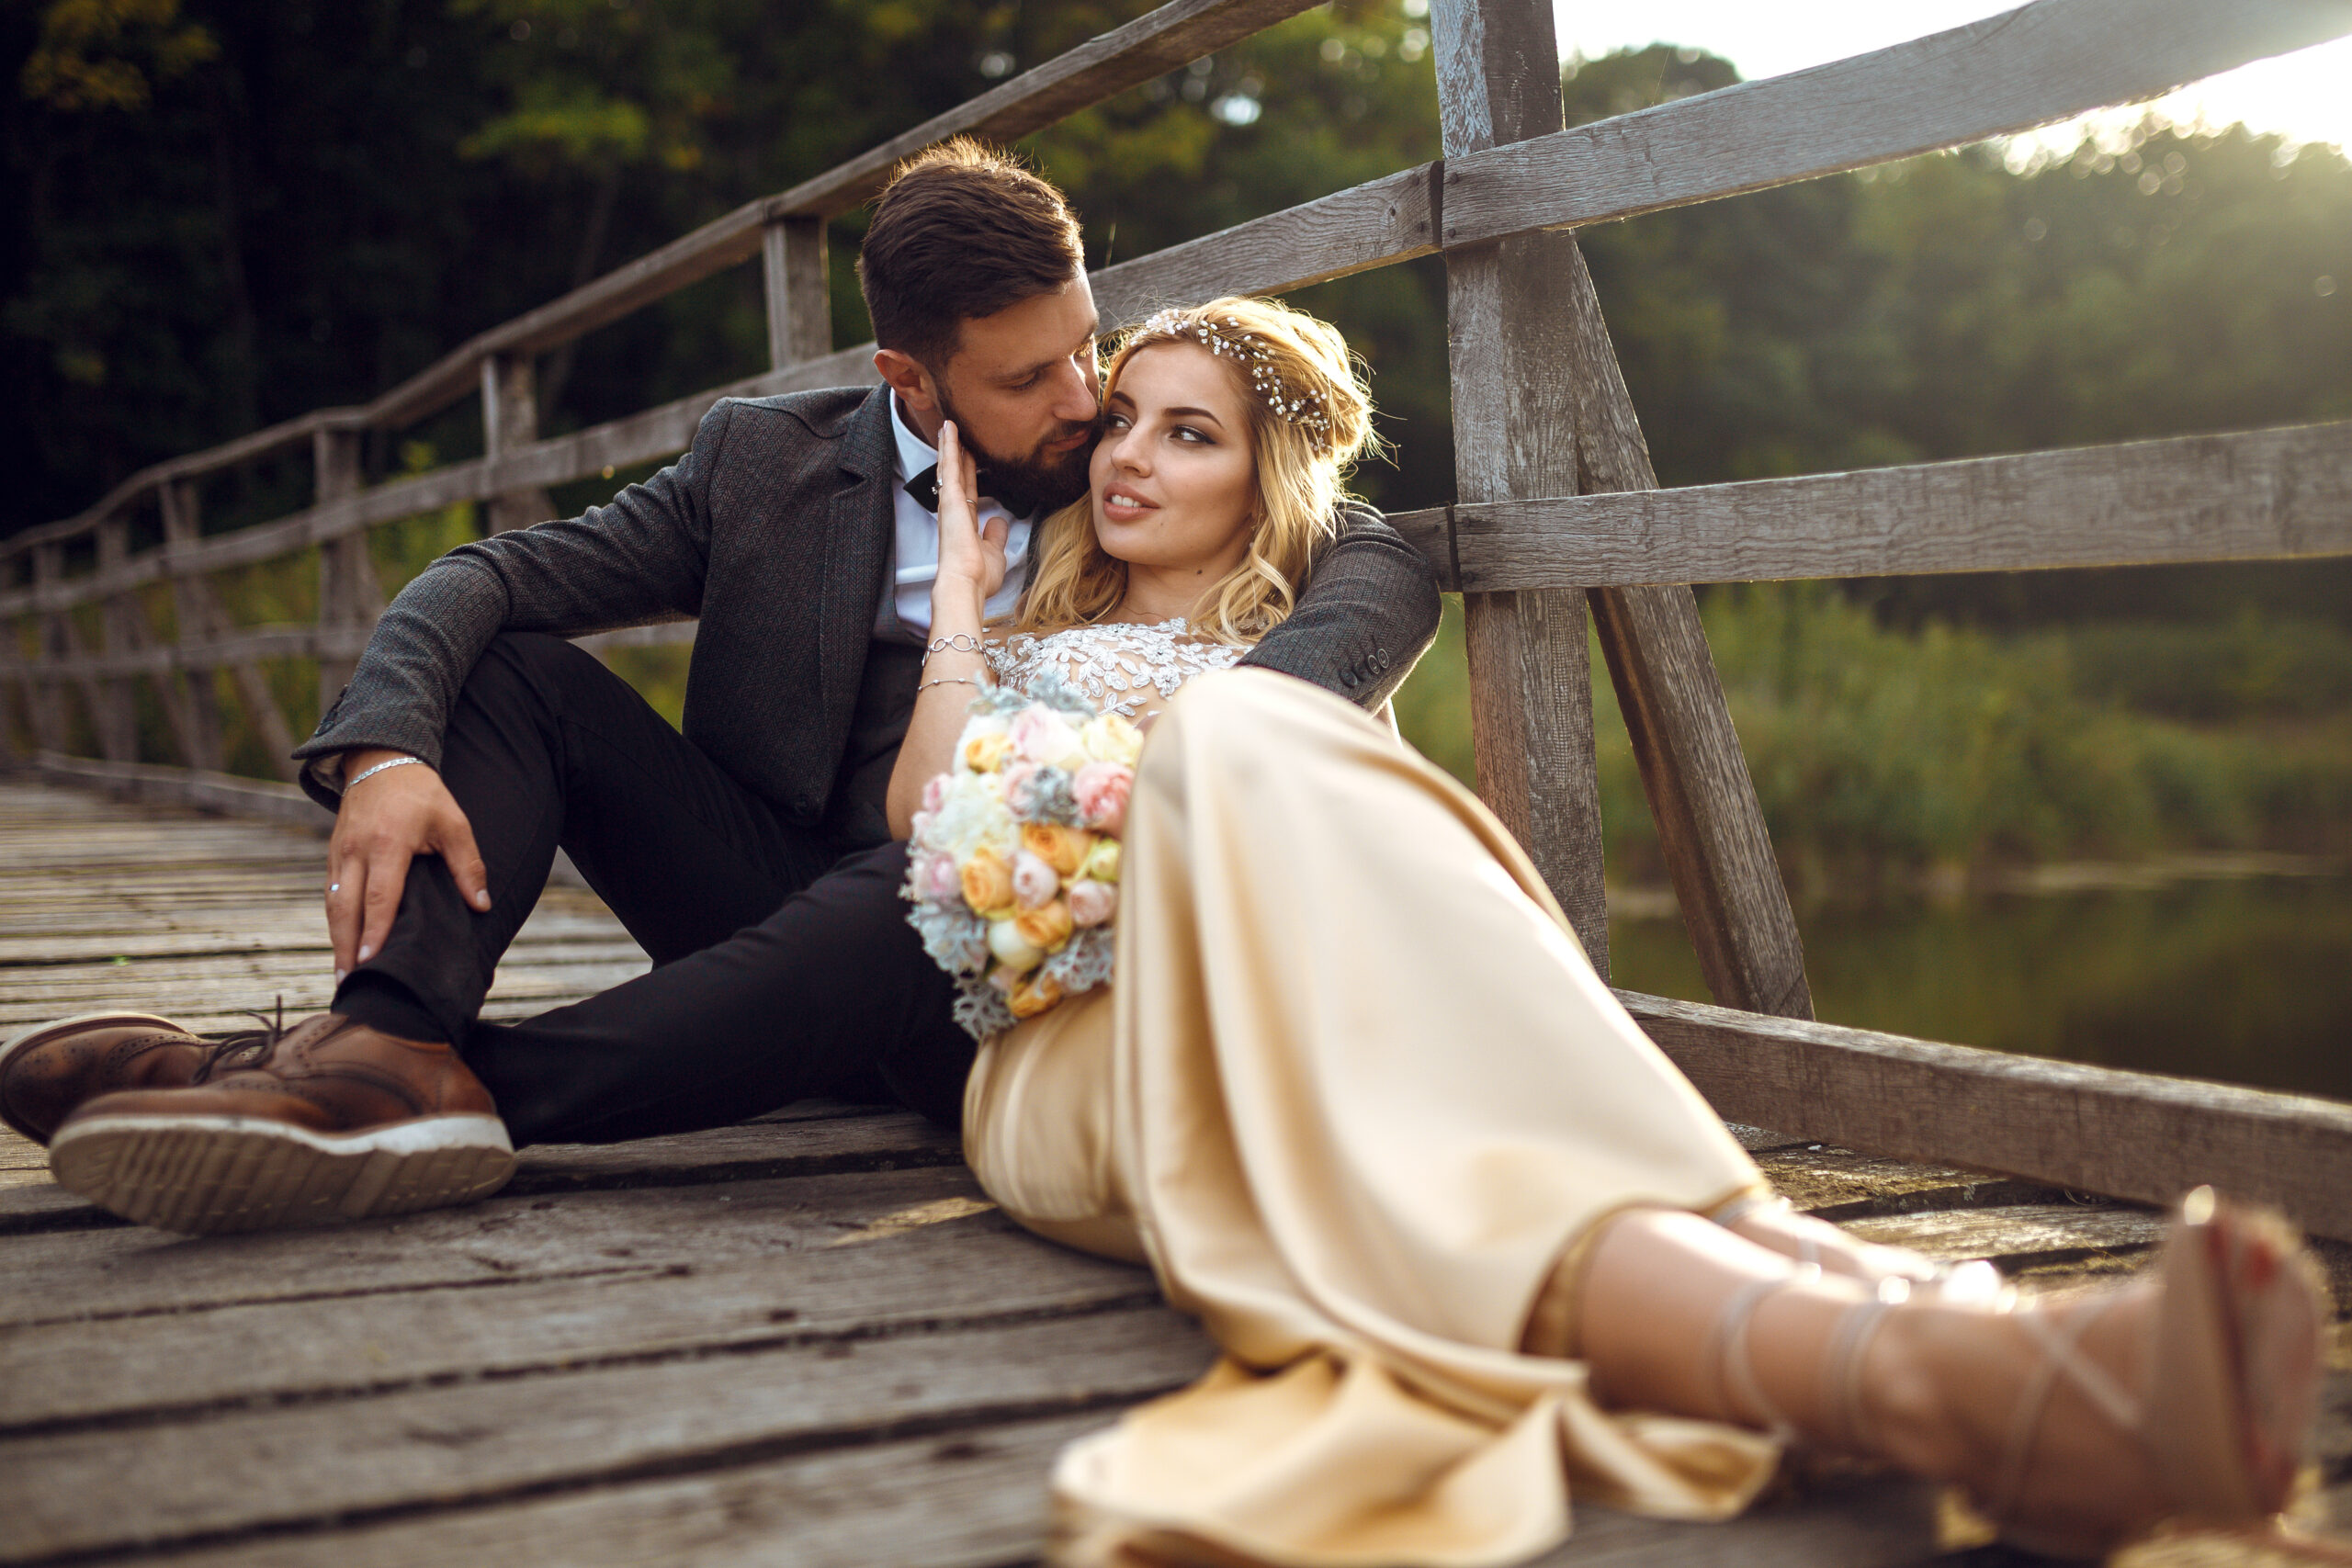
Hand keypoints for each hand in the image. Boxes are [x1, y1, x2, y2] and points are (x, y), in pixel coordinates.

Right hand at [325, 749, 490, 979]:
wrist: (381, 762)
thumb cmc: (422, 795)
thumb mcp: (454, 823)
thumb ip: (468, 865)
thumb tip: (481, 904)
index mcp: (387, 843)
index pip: (379, 896)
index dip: (374, 931)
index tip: (371, 961)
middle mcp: (356, 851)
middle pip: (346, 908)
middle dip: (347, 948)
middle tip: (349, 984)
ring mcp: (339, 853)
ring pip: (333, 904)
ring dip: (337, 940)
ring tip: (344, 975)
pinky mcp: (333, 855)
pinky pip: (331, 894)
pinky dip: (335, 922)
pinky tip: (343, 944)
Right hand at [932, 420, 1008, 607]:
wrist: (967, 583)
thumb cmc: (978, 576)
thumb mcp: (994, 552)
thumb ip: (996, 535)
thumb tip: (999, 521)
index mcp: (965, 523)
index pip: (968, 490)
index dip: (968, 472)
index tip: (968, 457)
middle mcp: (955, 511)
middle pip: (956, 475)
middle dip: (956, 454)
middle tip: (954, 433)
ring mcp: (950, 504)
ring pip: (950, 467)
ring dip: (949, 445)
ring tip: (948, 425)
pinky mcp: (949, 499)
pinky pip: (949, 467)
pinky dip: (949, 447)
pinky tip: (948, 430)